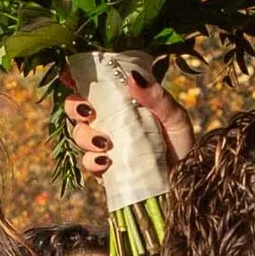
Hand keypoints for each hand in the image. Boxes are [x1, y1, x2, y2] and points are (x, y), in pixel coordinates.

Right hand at [64, 65, 196, 184]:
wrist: (187, 182)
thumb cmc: (182, 145)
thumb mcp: (175, 117)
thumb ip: (156, 97)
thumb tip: (132, 77)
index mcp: (122, 102)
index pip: (94, 85)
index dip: (75, 76)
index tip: (67, 73)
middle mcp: (109, 121)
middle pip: (76, 108)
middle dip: (74, 107)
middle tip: (87, 111)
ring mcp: (104, 146)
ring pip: (78, 134)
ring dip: (85, 136)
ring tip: (105, 142)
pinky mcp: (104, 171)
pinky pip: (87, 163)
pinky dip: (91, 161)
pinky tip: (105, 162)